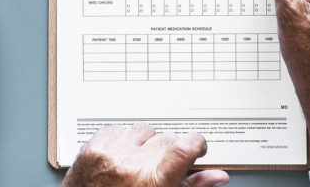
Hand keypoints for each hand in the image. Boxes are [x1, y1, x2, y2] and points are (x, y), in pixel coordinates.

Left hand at [63, 124, 229, 186]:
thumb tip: (218, 176)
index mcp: (152, 182)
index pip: (186, 145)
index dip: (196, 144)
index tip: (196, 148)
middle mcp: (131, 165)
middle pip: (167, 138)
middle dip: (168, 151)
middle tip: (159, 169)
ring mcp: (109, 154)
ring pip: (143, 130)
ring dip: (144, 144)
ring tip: (136, 166)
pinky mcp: (92, 148)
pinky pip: (117, 129)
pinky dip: (121, 141)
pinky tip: (120, 159)